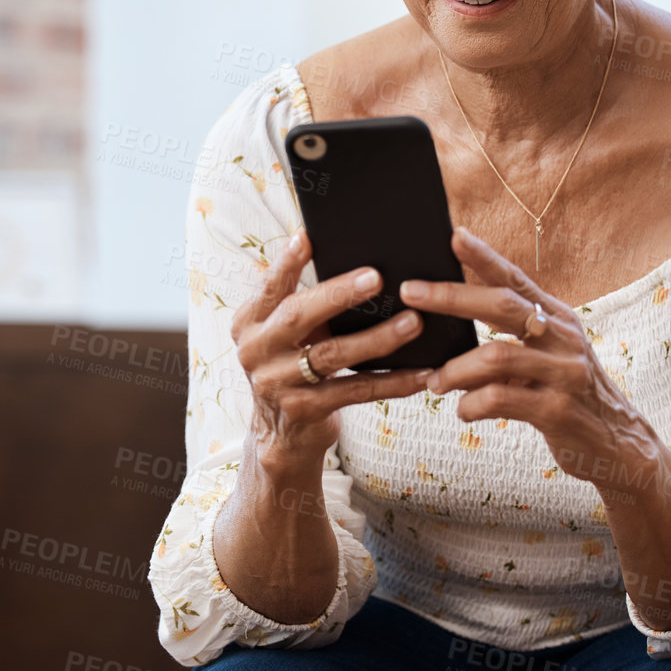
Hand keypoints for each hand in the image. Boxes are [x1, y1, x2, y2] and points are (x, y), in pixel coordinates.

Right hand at [230, 228, 434, 471]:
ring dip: (377, 338)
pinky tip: (419, 373)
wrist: (280, 433)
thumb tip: (350, 262)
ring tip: (412, 323)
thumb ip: (304, 302)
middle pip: (298, 316)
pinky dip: (391, 382)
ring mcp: (279, 383)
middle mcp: (257, 351)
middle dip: (339, 294)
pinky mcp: (306, 410)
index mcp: (250, 322)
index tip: (308, 237)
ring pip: (332, 355)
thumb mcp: (284, 333)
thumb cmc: (292, 365)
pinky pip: (356, 391)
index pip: (269, 286)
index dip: (287, 263)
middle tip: (376, 277)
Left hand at [403, 226, 667, 499]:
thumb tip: (450, 321)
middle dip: (451, 297)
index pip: (516, 279)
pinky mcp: (560, 411)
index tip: (453, 235)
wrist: (618, 445)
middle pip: (502, 306)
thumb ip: (511, 336)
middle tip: (410, 293)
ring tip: (434, 382)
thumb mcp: (548, 356)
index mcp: (558, 318)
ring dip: (454, 370)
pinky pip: (501, 399)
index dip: (484, 256)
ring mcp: (565, 374)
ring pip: (495, 356)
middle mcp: (564, 339)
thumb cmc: (569, 394)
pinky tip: (463, 411)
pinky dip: (471, 405)